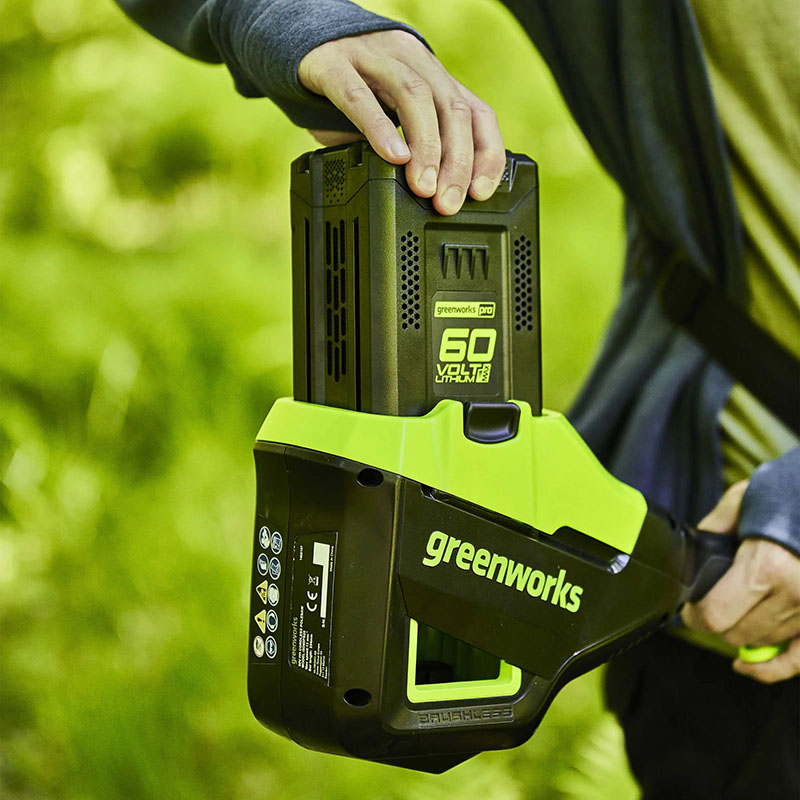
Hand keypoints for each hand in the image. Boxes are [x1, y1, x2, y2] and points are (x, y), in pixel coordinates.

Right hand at [298, 30, 505, 214]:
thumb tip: (431, 196)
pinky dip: (380, 128)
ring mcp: (373, 58)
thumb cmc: (352, 89)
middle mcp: (411, 61)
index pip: (476, 112)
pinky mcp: (334, 64)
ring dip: (426, 148)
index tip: (480, 192)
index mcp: (433, 76)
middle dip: (456, 161)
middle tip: (447, 201)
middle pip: (450, 107)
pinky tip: (392, 156)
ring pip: (415, 97)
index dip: (486, 153)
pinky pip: (359, 96)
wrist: (300, 44)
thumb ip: (411, 148)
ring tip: (423, 187)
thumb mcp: (392, 118)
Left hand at [682, 480, 799, 682]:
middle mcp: (794, 595)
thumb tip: (694, 548)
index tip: (689, 608)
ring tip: (738, 608)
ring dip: (744, 631)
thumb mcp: (746, 498)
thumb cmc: (791, 493)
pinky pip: (798, 661)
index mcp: (766, 567)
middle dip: (716, 622)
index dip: (695, 615)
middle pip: (736, 634)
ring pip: (763, 643)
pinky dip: (770, 668)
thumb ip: (716, 526)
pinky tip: (746, 665)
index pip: (715, 615)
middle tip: (709, 605)